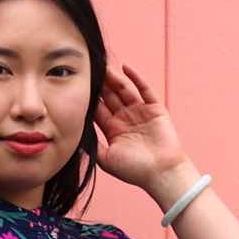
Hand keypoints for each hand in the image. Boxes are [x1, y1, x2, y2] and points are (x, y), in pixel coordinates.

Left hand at [92, 60, 188, 190]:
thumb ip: (92, 145)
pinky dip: (136, 78)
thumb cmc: (135, 170)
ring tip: (103, 65)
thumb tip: (75, 134)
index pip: (99, 110)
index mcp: (114, 131)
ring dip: (114, 78)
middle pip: (110, 97)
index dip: (90, 98)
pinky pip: (144, 89)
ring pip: (124, 90)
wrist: (162, 173)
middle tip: (90, 68)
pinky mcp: (155, 109)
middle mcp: (126, 119)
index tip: (79, 85)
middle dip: (101, 84)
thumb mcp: (107, 159)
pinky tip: (125, 68)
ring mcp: (141, 113)